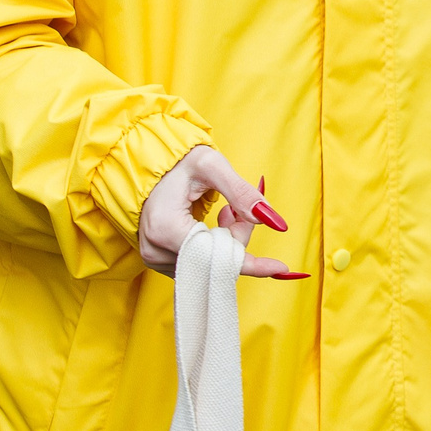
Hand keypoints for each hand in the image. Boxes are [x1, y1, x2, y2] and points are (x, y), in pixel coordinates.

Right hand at [138, 144, 295, 279]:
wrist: (150, 165)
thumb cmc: (179, 161)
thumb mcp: (212, 166)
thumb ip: (241, 192)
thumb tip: (270, 220)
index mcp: (167, 228)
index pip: (218, 257)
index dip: (252, 264)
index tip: (281, 268)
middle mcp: (157, 250)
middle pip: (216, 262)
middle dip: (237, 237)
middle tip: (234, 209)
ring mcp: (155, 258)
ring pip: (210, 264)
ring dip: (226, 241)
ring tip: (222, 212)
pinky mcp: (158, 260)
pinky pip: (199, 263)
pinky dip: (214, 246)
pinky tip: (210, 225)